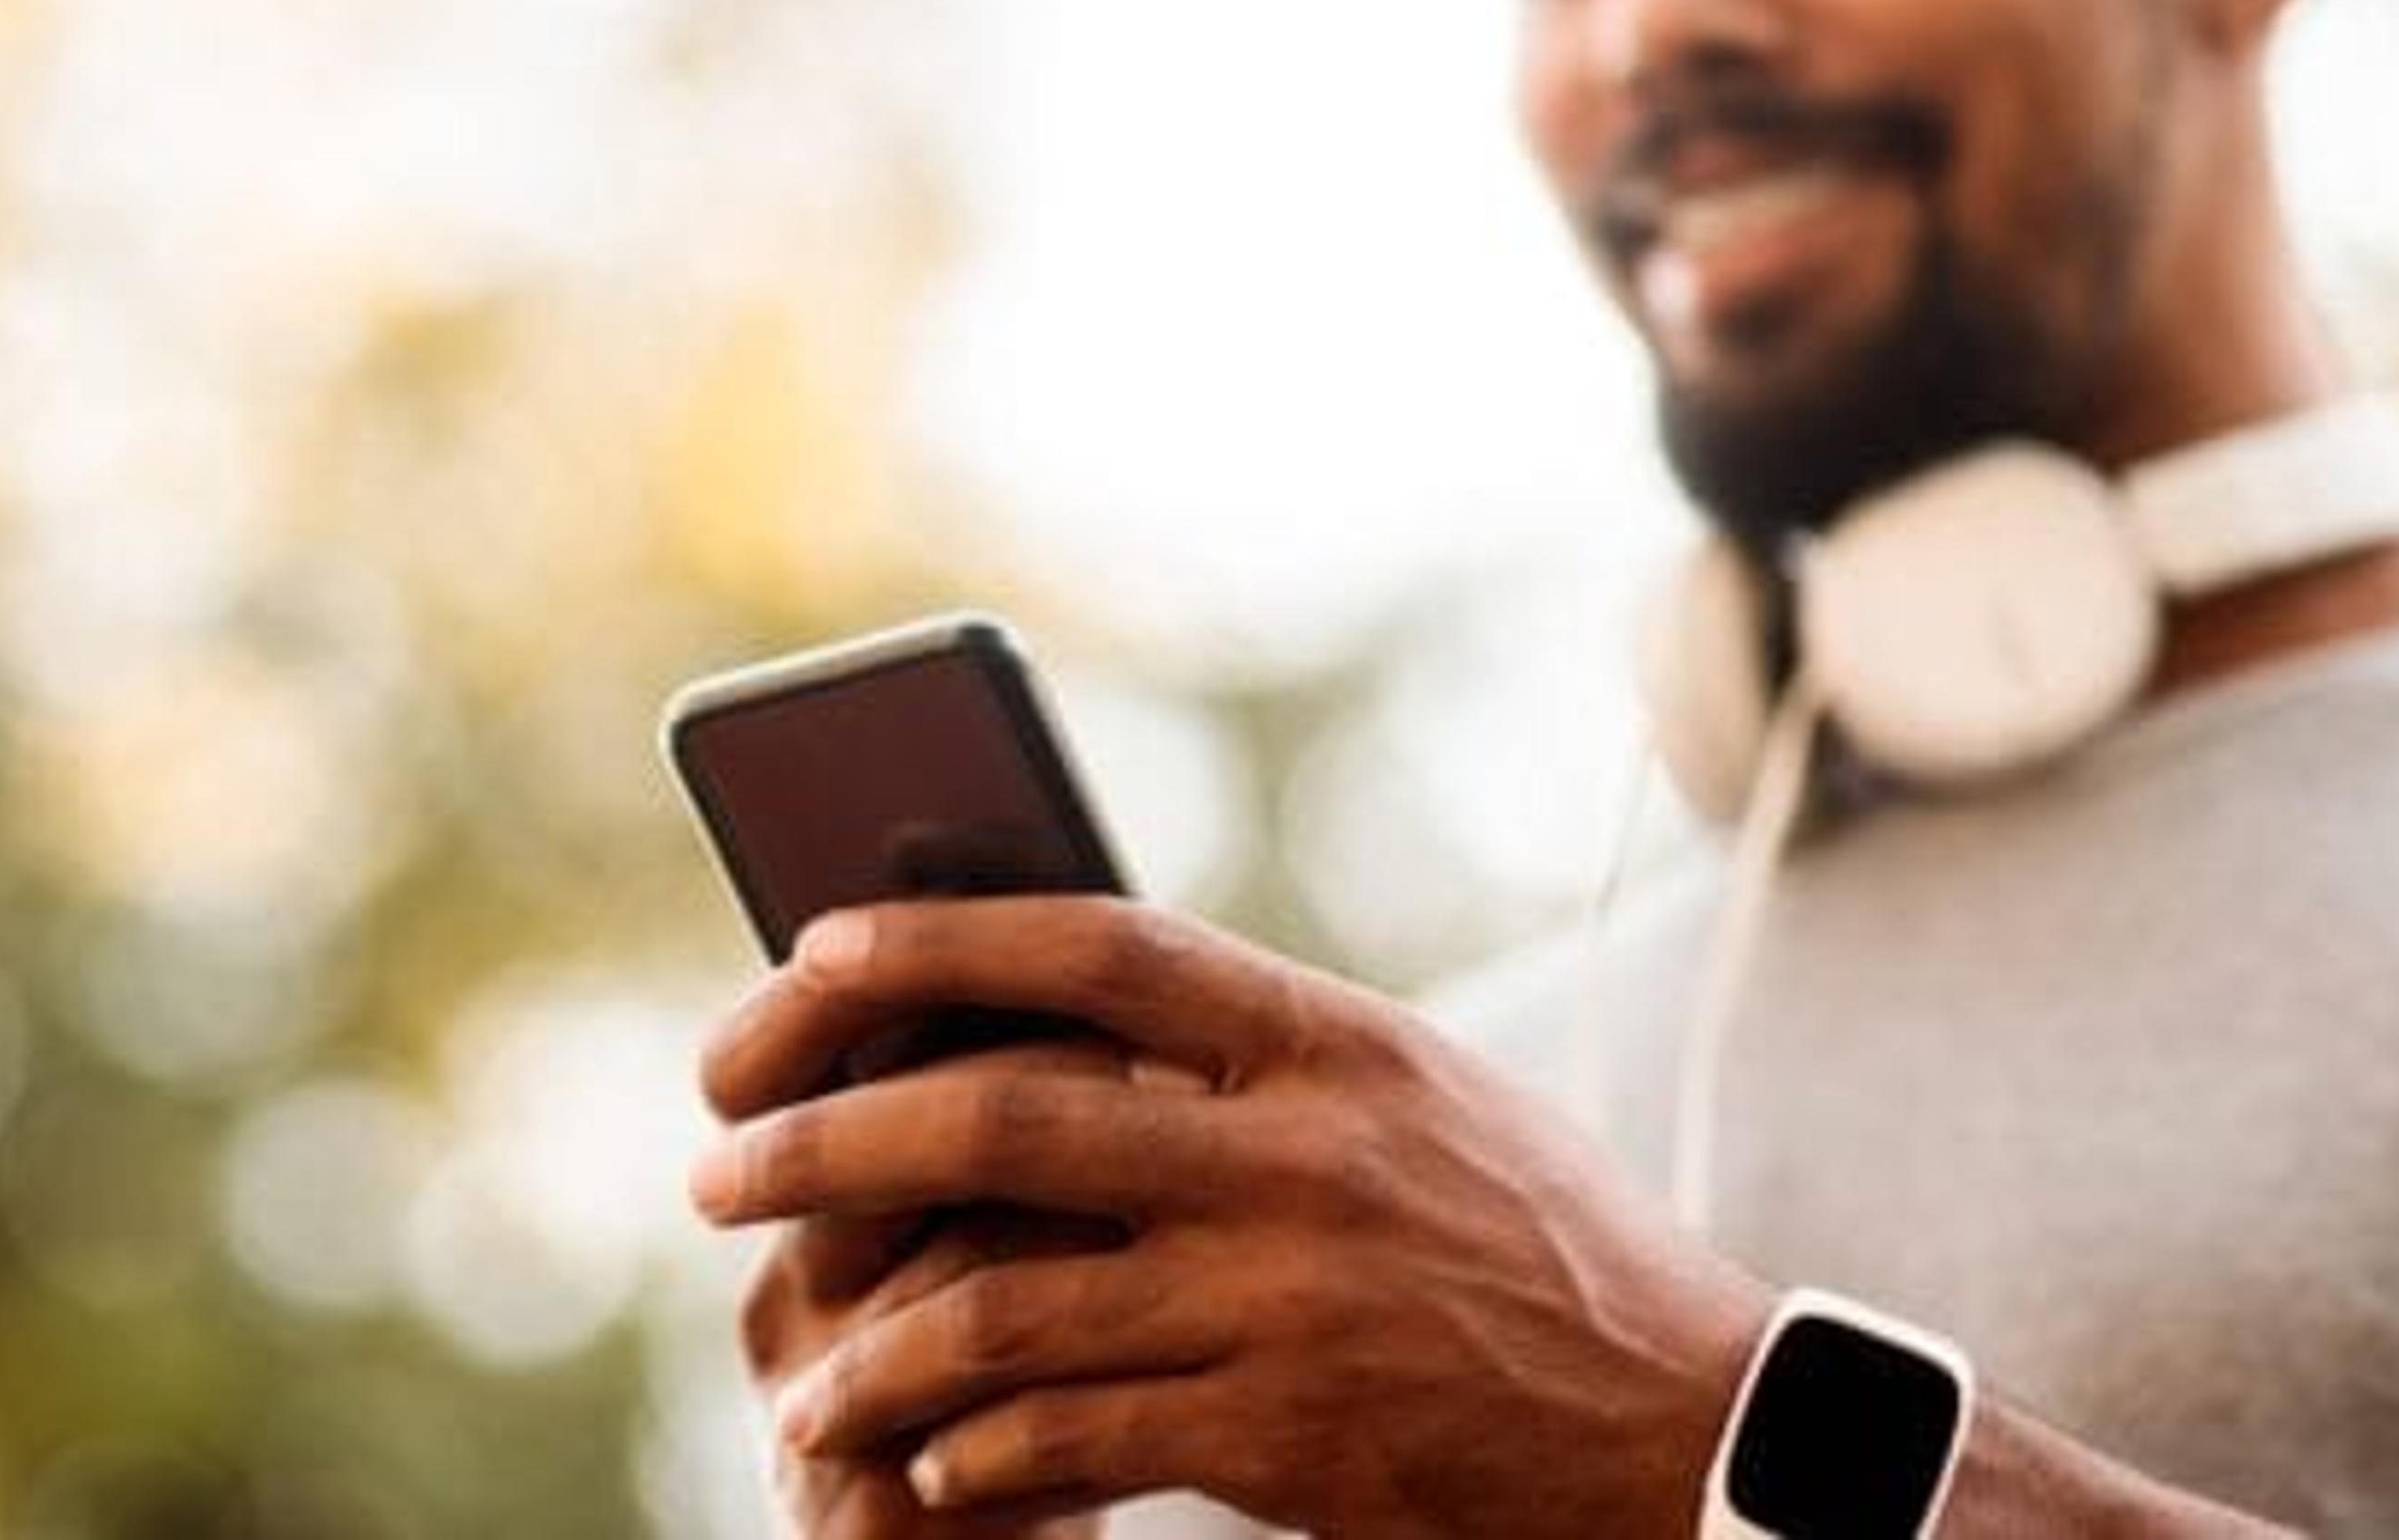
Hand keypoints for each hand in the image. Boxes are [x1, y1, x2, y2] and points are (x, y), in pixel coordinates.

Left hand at [691, 899, 1772, 1536]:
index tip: (807, 952)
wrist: (1685, 1426)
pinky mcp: (1289, 1441)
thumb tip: (1062, 1002)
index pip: (1105, 950)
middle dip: (829, 1142)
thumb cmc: (1532, 1243)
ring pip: (1007, 1307)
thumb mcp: (1420, 1097)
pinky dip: (978, 1451)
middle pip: (1007, 1123)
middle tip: (713, 1167)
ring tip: (798, 1378)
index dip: (940, 939)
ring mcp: (1292, 1302)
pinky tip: (925, 1459)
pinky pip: (1075, 1438)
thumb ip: (1260, 1054)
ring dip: (871, 1344)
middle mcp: (1305, 1157)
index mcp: (1336, 1044)